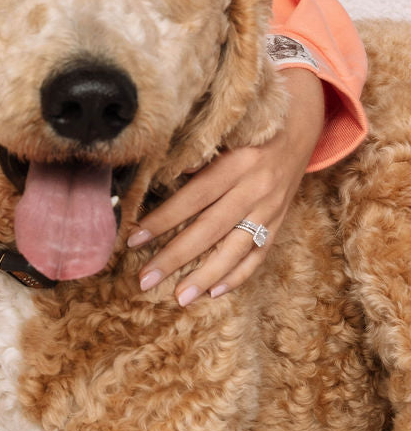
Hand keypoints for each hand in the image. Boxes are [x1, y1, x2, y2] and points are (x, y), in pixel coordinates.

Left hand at [128, 68, 324, 305]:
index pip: (193, 198)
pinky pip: (259, 255)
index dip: (162, 220)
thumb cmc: (246, 135)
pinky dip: (237, 276)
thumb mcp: (222, 138)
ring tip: (180, 297)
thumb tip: (156, 180)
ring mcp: (270, 210)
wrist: (297, 132)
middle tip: (146, 280)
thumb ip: (194, 159)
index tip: (133, 240)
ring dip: (205, 277)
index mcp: (235, 164)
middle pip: (210, 229)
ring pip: (236, 249)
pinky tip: (213, 292)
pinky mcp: (279, 223)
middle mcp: (254, 189)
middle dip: (175, 257)